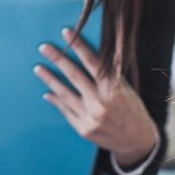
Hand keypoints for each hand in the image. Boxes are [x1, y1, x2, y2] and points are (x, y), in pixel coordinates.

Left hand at [34, 28, 158, 167]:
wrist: (136, 140)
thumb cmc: (132, 109)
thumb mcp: (126, 88)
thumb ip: (110, 73)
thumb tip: (93, 52)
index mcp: (113, 90)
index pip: (92, 63)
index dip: (78, 46)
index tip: (66, 33)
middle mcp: (100, 103)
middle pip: (74, 76)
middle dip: (58, 59)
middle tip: (44, 47)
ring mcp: (90, 118)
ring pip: (65, 94)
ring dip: (49, 79)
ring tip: (38, 68)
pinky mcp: (83, 129)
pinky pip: (65, 111)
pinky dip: (56, 100)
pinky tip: (47, 92)